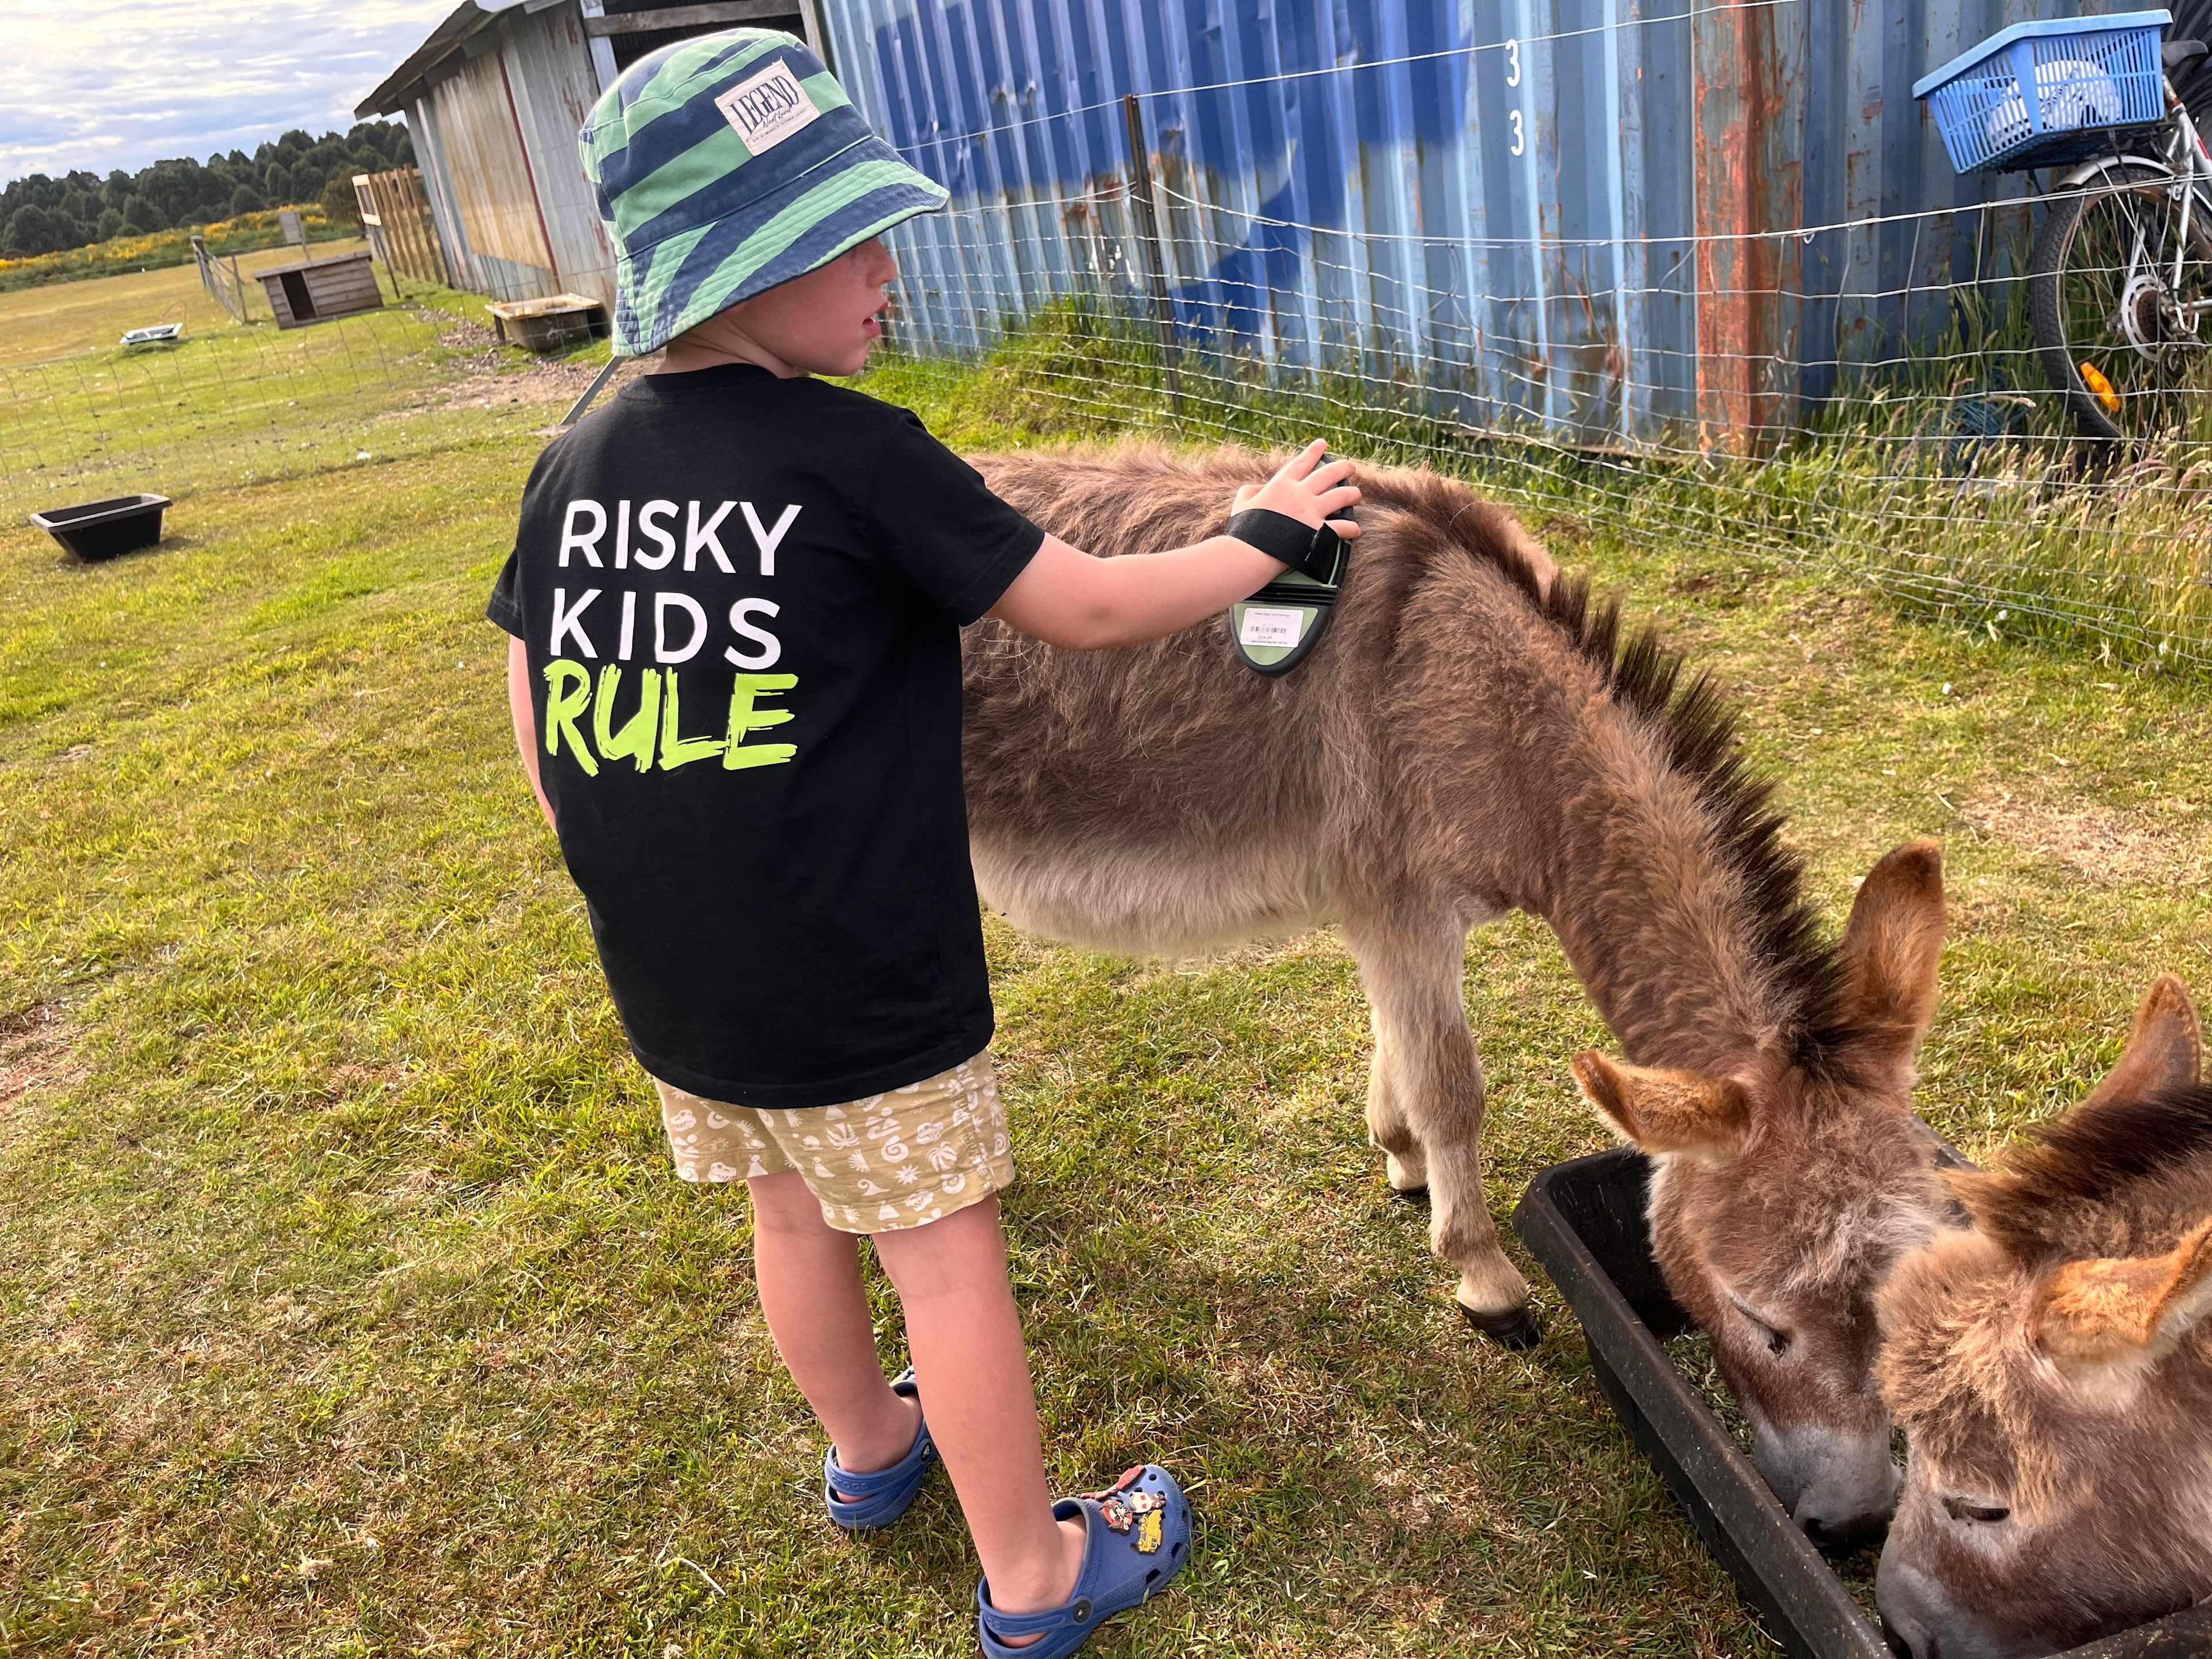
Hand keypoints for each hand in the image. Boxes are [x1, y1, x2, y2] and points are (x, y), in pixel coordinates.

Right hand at [1231, 439, 1360, 539]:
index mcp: (1282, 484)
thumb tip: (1259, 488)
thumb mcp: (1241, 502)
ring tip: (1356, 494)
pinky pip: (1342, 527)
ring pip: (1341, 495)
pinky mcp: (1319, 531)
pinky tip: (1355, 529)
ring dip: (1352, 494)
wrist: (1251, 552)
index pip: (1301, 462)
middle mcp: (1301, 494)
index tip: (1322, 443)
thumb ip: (1250, 490)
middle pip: (1328, 474)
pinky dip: (1351, 528)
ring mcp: (1312, 511)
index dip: (1313, 451)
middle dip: (1342, 468)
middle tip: (1350, 466)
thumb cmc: (1244, 528)